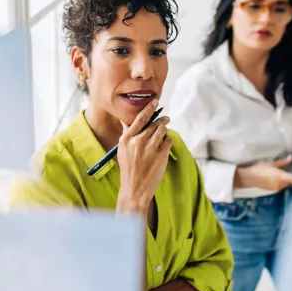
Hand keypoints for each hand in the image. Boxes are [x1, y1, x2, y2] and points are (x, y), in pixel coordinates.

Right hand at [116, 99, 172, 215]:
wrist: (134, 189)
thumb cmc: (128, 169)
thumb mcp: (122, 150)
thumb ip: (127, 134)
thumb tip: (128, 120)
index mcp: (126, 139)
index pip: (140, 118)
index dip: (149, 108)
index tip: (155, 101)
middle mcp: (138, 141)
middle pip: (154, 123)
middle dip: (162, 120)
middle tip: (166, 118)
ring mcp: (150, 148)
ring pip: (163, 130)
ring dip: (165, 129)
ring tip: (165, 130)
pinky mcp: (161, 155)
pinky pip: (168, 140)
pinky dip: (168, 141)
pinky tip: (164, 145)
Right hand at [235, 155, 291, 190]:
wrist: (249, 178)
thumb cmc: (258, 170)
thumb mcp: (271, 164)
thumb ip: (283, 162)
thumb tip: (290, 158)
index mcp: (280, 176)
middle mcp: (280, 183)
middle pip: (290, 181)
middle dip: (289, 176)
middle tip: (280, 171)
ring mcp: (276, 188)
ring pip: (285, 184)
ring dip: (283, 179)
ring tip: (272, 174)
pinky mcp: (273, 190)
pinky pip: (280, 186)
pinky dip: (278, 182)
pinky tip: (270, 178)